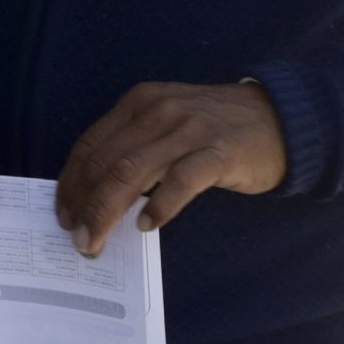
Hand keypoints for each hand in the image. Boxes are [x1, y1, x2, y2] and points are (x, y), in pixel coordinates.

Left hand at [54, 81, 287, 257]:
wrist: (280, 118)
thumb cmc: (216, 128)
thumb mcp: (168, 123)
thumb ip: (136, 146)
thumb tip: (95, 193)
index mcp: (140, 103)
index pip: (92, 144)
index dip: (71, 182)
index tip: (63, 213)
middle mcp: (159, 111)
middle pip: (107, 162)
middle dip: (85, 204)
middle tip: (77, 238)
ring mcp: (189, 130)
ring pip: (132, 172)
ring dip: (108, 211)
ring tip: (97, 240)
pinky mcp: (219, 152)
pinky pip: (180, 180)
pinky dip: (159, 205)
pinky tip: (147, 225)